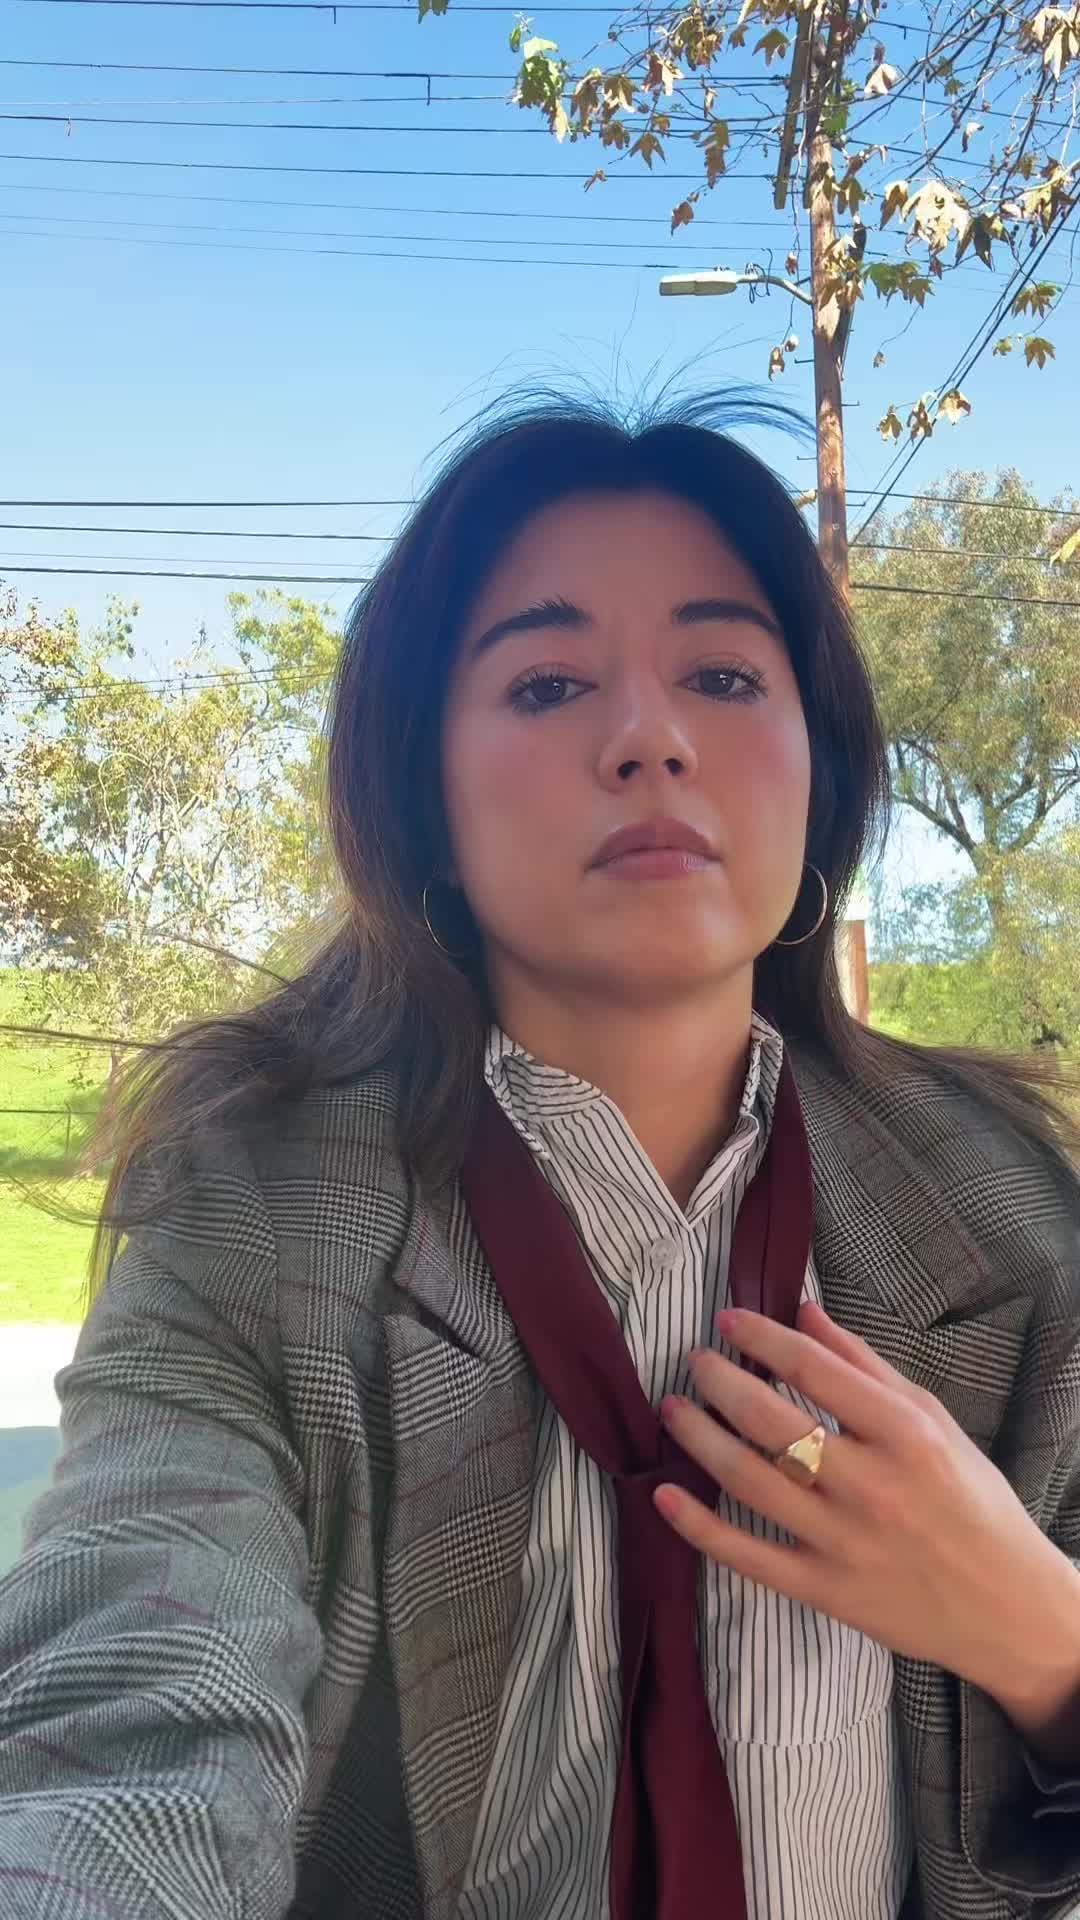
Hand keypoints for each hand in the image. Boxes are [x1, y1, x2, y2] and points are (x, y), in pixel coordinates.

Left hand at [654, 1301, 1079, 1704]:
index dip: (760, 1337)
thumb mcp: (934, 1421)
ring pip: (748, 1480)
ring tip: (673, 1408)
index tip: (727, 1320)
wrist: (1007, 1609)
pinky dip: (698, 1526)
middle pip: (769, 1421)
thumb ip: (866, 1366)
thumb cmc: (973, 1503)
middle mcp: (870, 1486)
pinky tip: (664, 1493)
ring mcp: (842, 1542)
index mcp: (904, 1435)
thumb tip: (805, 1313)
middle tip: (694, 1361)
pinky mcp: (824, 1590)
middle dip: (719, 1382)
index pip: (813, 1370)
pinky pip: (746, 1555)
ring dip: (698, 1438)